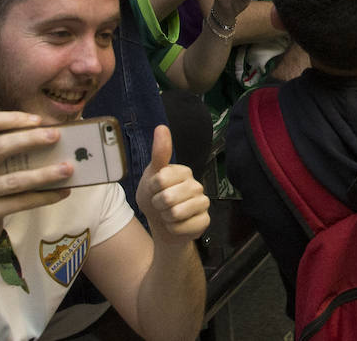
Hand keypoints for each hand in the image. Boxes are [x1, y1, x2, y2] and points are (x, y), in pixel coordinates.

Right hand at [0, 112, 72, 250]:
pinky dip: (44, 197)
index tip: (37, 120)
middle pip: (0, 147)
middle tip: (56, 135)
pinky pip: (20, 202)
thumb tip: (46, 138)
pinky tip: (61, 192)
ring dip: (45, 173)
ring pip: (15, 180)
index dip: (11, 118)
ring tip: (68, 168)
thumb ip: (1, 151)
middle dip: (31, 139)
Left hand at [135, 125, 209, 248]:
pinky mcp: (205, 220)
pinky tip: (177, 225)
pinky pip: (182, 227)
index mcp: (184, 171)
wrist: (161, 225)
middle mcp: (196, 185)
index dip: (152, 188)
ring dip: (165, 218)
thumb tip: (162, 127)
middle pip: (168, 198)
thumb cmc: (155, 197)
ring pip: (175, 214)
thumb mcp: (151, 175)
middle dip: (158, 205)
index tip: (154, 189)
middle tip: (160, 204)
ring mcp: (203, 203)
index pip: (161, 178)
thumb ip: (159, 153)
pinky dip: (173, 229)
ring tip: (168, 214)